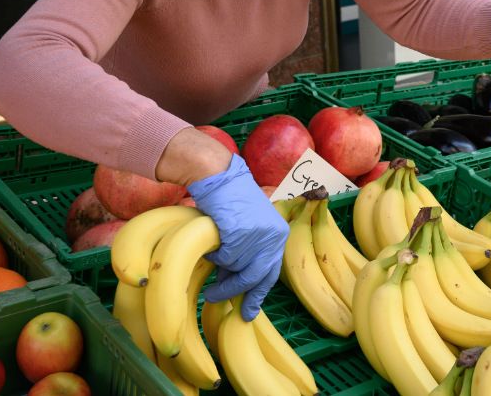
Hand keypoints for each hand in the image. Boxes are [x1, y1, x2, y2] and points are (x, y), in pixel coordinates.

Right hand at [188, 155, 288, 320]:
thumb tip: (234, 285)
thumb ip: (247, 254)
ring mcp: (257, 234)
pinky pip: (224, 257)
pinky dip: (215, 257)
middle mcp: (273, 235)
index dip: (258, 294)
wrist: (219, 176)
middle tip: (219, 302)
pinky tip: (211, 249)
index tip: (247, 312)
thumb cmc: (230, 201)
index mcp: (279, 234)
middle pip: (256, 277)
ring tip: (211, 278)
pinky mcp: (240, 232)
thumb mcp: (248, 228)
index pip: (272, 272)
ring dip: (222, 276)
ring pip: (237, 269)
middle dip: (237, 293)